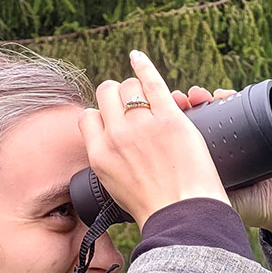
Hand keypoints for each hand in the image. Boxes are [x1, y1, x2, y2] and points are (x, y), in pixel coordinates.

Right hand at [77, 51, 229, 230]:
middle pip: (106, 95)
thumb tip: (105, 143)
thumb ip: (107, 160)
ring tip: (147, 99)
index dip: (102, 116)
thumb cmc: (155, 206)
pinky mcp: (169, 119)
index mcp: (99, 155)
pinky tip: (138, 57)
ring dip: (137, 90)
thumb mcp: (115, 187)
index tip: (114, 122)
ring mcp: (142, 125)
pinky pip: (152, 81)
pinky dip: (144, 65)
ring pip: (129, 87)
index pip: (88, 117)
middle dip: (118, 98)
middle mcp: (116, 136)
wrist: (183, 215)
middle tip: (133, 109)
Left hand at [172, 86, 271, 252]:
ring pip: (222, 112)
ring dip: (210, 100)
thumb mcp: (224, 203)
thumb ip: (203, 195)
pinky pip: (247, 107)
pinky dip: (234, 98)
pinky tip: (224, 94)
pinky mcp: (265, 129)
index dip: (176, 125)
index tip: (166, 112)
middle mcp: (225, 149)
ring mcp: (244, 138)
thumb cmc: (257, 208)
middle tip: (184, 97)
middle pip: (203, 121)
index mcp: (210, 164)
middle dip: (191, 107)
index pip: (187, 139)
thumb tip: (172, 189)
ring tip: (200, 94)